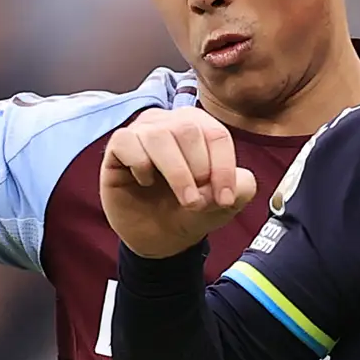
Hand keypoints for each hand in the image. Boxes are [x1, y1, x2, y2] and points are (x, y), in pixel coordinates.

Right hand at [99, 106, 254, 257]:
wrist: (159, 237)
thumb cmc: (190, 211)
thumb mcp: (225, 204)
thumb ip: (242, 187)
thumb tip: (227, 180)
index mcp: (200, 127)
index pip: (217, 134)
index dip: (224, 168)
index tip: (224, 199)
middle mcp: (170, 122)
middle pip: (189, 131)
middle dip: (199, 172)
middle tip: (197, 202)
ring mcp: (142, 131)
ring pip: (159, 136)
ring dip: (176, 173)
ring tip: (183, 199)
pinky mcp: (118, 146)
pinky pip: (128, 143)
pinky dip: (141, 166)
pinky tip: (145, 182)